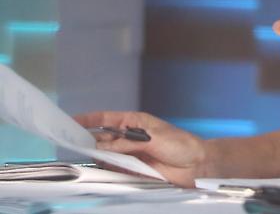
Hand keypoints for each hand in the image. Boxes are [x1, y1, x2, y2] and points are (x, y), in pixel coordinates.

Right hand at [74, 111, 204, 186]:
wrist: (195, 165)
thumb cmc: (178, 144)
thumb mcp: (153, 138)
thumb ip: (129, 143)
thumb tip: (104, 147)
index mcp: (135, 122)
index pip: (107, 119)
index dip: (89, 119)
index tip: (71, 121)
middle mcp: (129, 138)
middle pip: (103, 138)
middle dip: (88, 140)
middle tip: (71, 144)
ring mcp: (130, 155)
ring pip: (106, 156)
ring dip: (97, 157)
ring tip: (83, 157)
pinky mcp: (133, 171)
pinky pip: (115, 170)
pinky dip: (107, 170)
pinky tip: (100, 170)